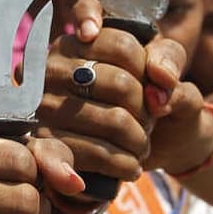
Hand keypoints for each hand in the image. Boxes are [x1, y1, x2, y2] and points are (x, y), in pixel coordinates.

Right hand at [37, 29, 185, 181]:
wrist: (127, 144)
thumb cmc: (139, 98)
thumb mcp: (160, 68)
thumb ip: (169, 59)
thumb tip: (161, 81)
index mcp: (75, 43)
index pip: (124, 47)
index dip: (150, 72)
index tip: (151, 88)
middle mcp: (51, 68)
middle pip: (123, 85)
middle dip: (147, 110)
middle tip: (146, 124)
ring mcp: (44, 107)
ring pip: (116, 122)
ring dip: (140, 142)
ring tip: (140, 147)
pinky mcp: (45, 144)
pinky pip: (91, 154)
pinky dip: (112, 164)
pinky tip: (130, 170)